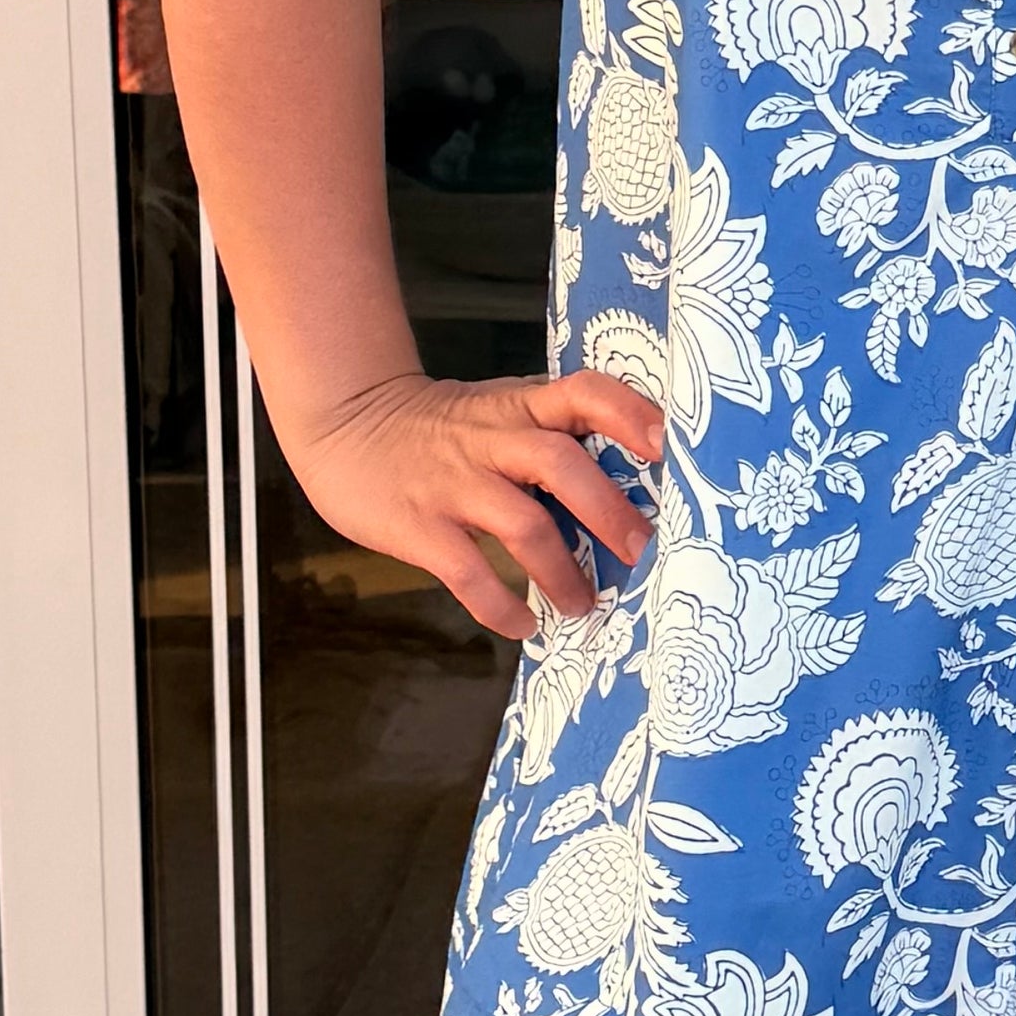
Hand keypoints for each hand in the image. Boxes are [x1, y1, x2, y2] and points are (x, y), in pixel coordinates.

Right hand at [286, 368, 663, 636]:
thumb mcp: (500, 413)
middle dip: (609, 512)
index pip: (585, 393)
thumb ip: (552, 440)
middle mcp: (493, 439)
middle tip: (644, 555)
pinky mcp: (418, 524)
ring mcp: (455, 482)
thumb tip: (631, 500)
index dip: (630, 416)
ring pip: (522, 522)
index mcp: (522, 408)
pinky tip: (522, 623)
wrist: (345, 422)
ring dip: (562, 571)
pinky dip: (499, 604)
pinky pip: (467, 570)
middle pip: (562, 463)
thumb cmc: (442, 430)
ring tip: (583, 606)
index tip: (670, 448)